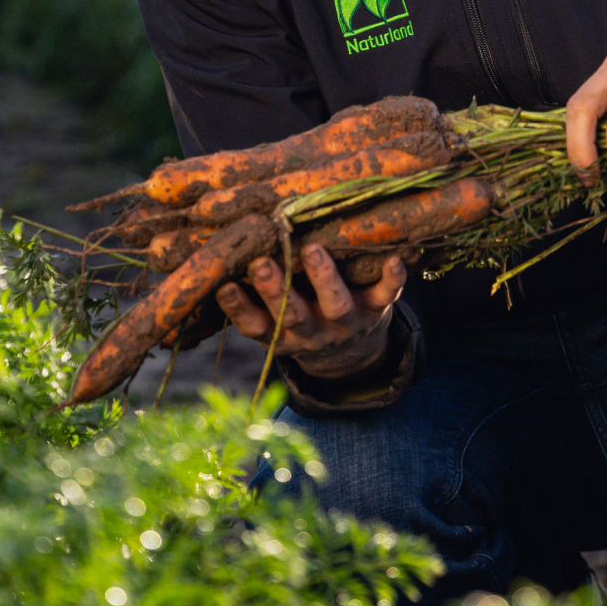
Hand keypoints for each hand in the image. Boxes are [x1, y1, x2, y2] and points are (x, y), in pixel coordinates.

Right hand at [214, 245, 405, 378]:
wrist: (353, 355)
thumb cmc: (303, 322)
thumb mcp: (275, 325)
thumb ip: (251, 298)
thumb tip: (212, 255)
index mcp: (285, 336)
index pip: (257, 326)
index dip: (239, 309)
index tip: (223, 285)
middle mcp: (314, 332)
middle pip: (293, 314)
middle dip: (276, 289)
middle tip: (261, 263)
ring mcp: (348, 322)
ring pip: (336, 304)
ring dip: (324, 278)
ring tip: (312, 250)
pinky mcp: (378, 308)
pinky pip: (387, 295)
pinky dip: (392, 279)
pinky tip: (394, 259)